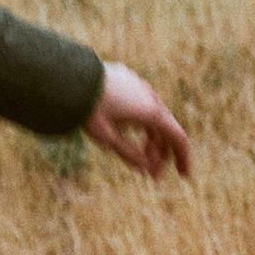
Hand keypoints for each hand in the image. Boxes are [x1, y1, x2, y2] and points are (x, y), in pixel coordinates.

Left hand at [83, 60, 191, 181]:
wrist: (69, 77)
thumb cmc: (88, 110)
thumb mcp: (108, 138)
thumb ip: (130, 154)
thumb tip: (147, 168)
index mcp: (151, 112)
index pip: (178, 138)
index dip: (183, 158)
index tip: (184, 176)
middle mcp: (150, 96)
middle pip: (165, 129)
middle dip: (161, 153)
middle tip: (152, 174)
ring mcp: (140, 86)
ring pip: (153, 116)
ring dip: (151, 139)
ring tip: (139, 157)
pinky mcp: (128, 80)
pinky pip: (142, 104)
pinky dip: (142, 122)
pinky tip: (131, 134)